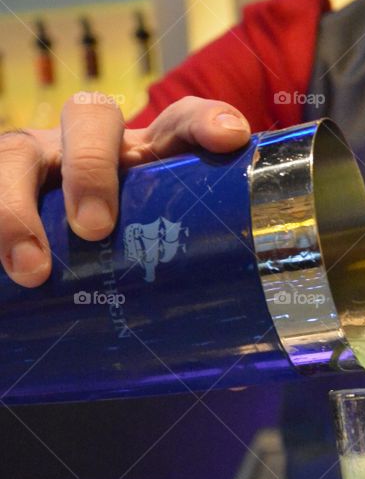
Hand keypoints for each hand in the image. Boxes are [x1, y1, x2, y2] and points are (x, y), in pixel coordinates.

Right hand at [0, 94, 250, 286]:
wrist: (49, 258)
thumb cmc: (119, 254)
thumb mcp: (151, 256)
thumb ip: (184, 278)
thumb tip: (225, 361)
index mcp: (145, 154)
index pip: (180, 121)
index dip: (203, 121)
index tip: (228, 139)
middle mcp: (88, 144)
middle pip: (89, 117)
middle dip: (90, 167)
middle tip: (95, 228)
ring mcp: (35, 160)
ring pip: (16, 155)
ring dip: (17, 208)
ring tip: (30, 269)